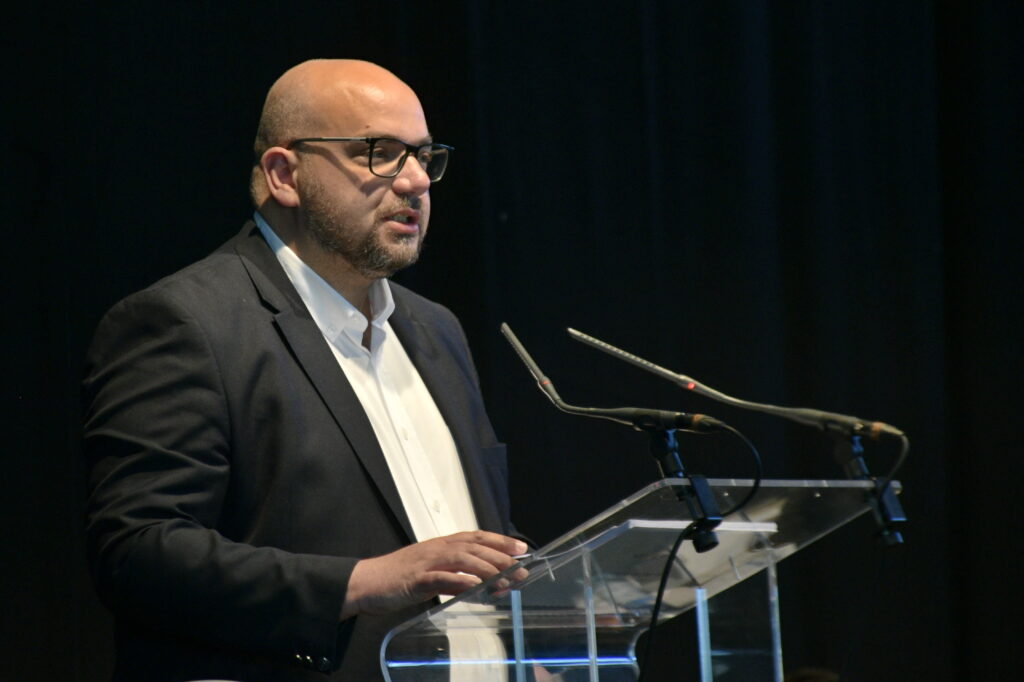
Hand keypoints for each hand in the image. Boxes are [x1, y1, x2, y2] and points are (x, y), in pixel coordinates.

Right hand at [342, 531, 528, 617]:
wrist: (365, 582)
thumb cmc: (397, 577)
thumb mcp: (430, 572)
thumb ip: (453, 574)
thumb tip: (479, 583)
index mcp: (441, 545)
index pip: (476, 537)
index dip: (500, 541)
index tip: (520, 548)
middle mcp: (437, 549)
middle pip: (475, 547)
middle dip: (501, 557)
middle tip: (521, 570)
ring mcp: (427, 562)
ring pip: (463, 559)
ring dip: (487, 569)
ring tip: (505, 580)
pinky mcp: (417, 578)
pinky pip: (442, 578)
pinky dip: (461, 581)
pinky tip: (476, 587)